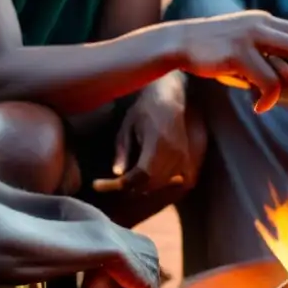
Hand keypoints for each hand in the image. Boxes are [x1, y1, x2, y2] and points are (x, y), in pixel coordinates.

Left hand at [94, 75, 191, 194]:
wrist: (169, 100)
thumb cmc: (144, 110)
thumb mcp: (126, 126)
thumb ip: (122, 150)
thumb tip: (117, 174)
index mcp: (157, 141)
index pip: (142, 173)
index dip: (123, 183)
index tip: (101, 184)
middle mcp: (173, 152)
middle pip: (152, 183)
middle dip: (130, 187)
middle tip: (112, 184)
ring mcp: (182, 156)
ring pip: (162, 184)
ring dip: (145, 187)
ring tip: (128, 181)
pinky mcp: (186, 159)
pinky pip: (176, 181)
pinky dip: (163, 185)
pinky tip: (151, 181)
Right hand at [181, 11, 287, 111]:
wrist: (179, 42)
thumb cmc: (212, 48)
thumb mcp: (242, 42)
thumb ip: (264, 52)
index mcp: (264, 21)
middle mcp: (262, 25)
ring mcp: (251, 38)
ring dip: (287, 89)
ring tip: (276, 99)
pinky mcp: (239, 54)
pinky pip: (267, 81)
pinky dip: (269, 98)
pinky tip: (260, 107)